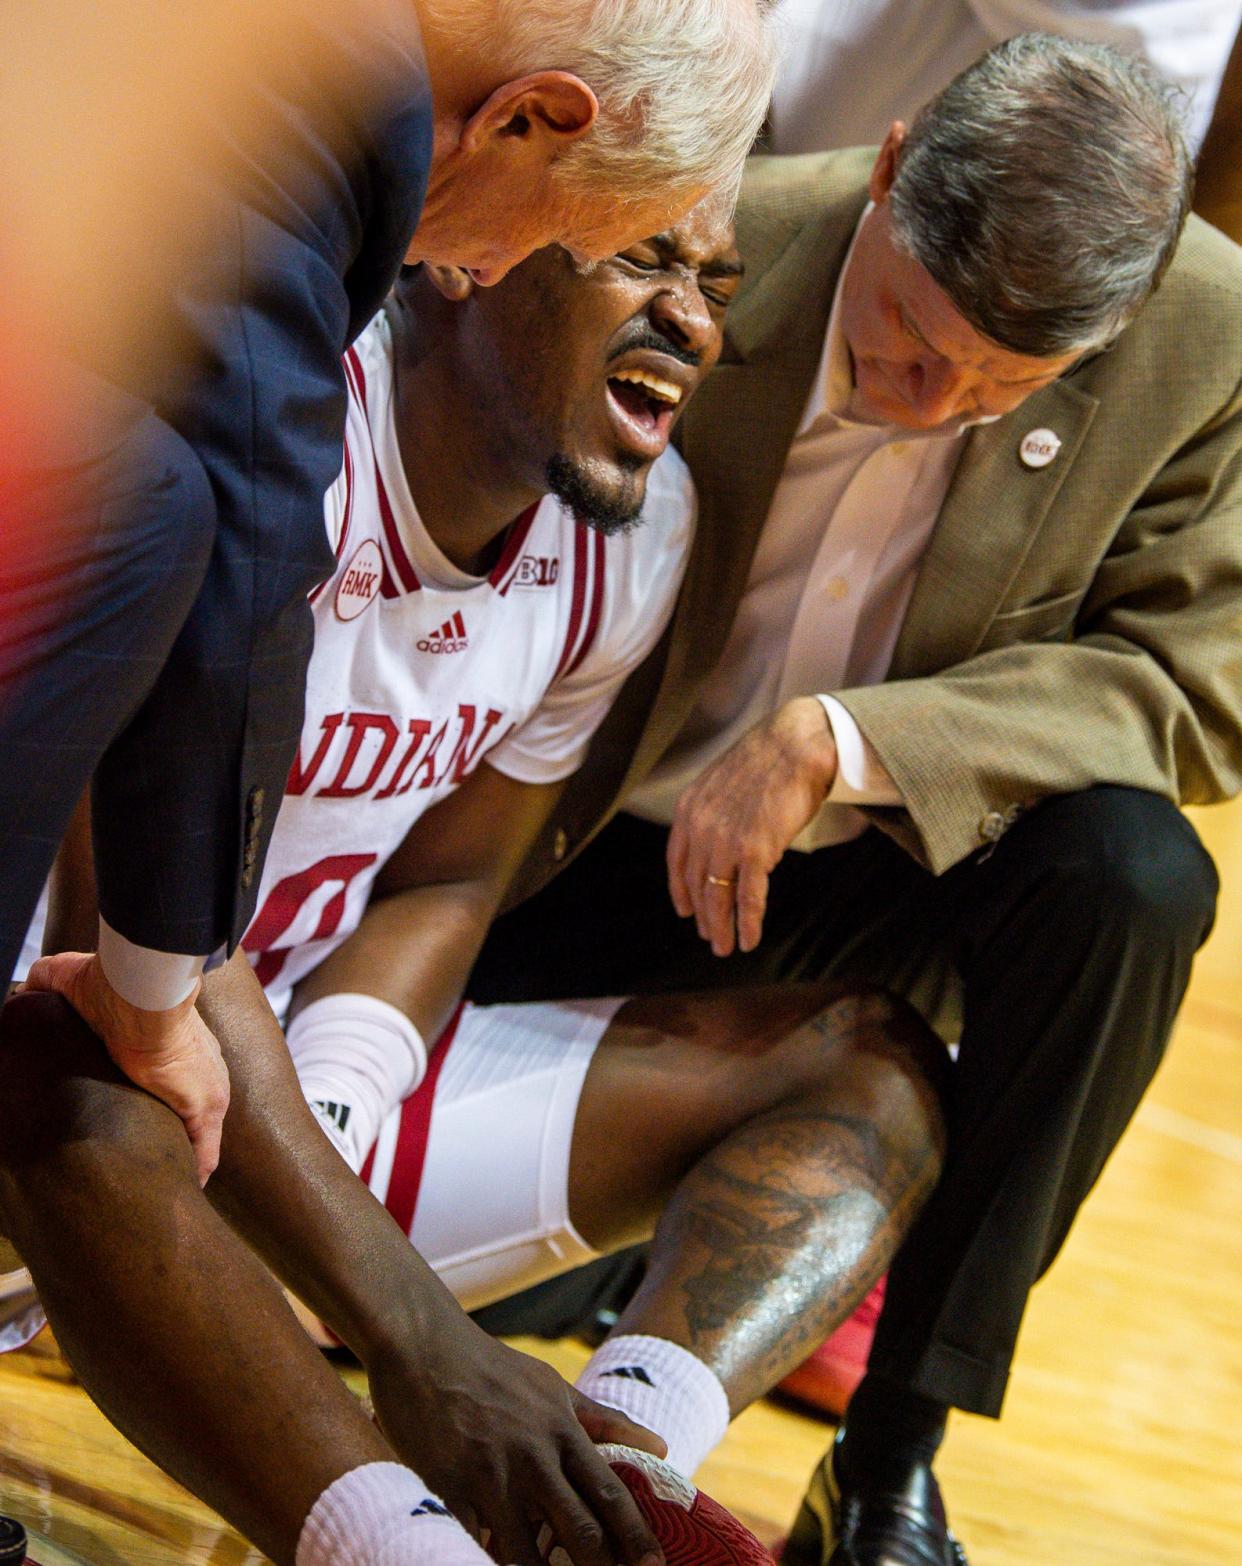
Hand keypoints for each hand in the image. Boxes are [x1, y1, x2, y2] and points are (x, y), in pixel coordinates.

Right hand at [23, 951, 229, 1184]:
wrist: (139, 998)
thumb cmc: (111, 989)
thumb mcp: (71, 978)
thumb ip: (49, 983)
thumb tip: (22, 991)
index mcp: (179, 1044)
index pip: (175, 1078)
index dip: (162, 1097)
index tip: (144, 1114)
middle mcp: (200, 1068)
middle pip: (190, 1110)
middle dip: (172, 1130)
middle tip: (146, 1154)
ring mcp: (207, 1090)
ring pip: (198, 1134)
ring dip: (182, 1153)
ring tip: (159, 1174)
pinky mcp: (205, 1107)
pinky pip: (206, 1150)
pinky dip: (197, 1167)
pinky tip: (186, 1185)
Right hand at [367, 1319, 666, 1565]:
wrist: (424, 1344)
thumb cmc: (492, 1368)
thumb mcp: (552, 1387)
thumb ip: (603, 1419)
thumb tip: (661, 1444)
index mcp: (561, 1432)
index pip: (609, 1494)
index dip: (636, 1536)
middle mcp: (532, 1456)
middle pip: (578, 1530)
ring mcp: (489, 1473)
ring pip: (524, 1551)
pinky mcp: (446, 1486)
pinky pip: (471, 1541)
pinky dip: (485, 1558)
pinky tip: (493, 1565)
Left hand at [668, 697, 836, 956]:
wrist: (796, 744)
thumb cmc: (769, 760)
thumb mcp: (724, 781)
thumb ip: (715, 810)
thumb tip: (722, 836)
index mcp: (690, 809)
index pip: (677, 861)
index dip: (681, 890)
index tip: (686, 911)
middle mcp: (701, 827)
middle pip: (697, 884)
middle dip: (704, 915)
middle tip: (711, 937)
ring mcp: (726, 841)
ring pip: (718, 897)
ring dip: (722, 927)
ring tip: (726, 947)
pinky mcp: (755, 851)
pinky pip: (748, 897)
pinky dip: (748, 923)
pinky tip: (749, 940)